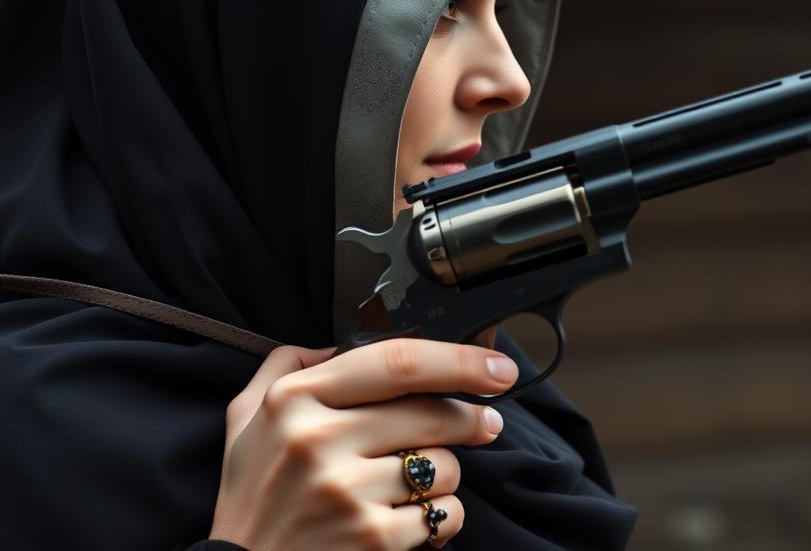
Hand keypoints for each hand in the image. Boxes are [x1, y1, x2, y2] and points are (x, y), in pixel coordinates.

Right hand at [208, 338, 518, 549]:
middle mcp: (317, 440)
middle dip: (472, 417)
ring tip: (416, 483)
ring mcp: (345, 491)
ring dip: (445, 473)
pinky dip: (442, 517)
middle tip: (486, 422)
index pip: (395, 362)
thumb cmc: (252, 495)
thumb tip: (339, 344)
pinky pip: (444, 514)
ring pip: (444, 465)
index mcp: (293, 399)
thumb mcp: (247, 418)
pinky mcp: (370, 538)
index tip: (497, 366)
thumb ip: (286, 366)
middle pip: (431, 412)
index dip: (458, 360)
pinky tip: (412, 518)